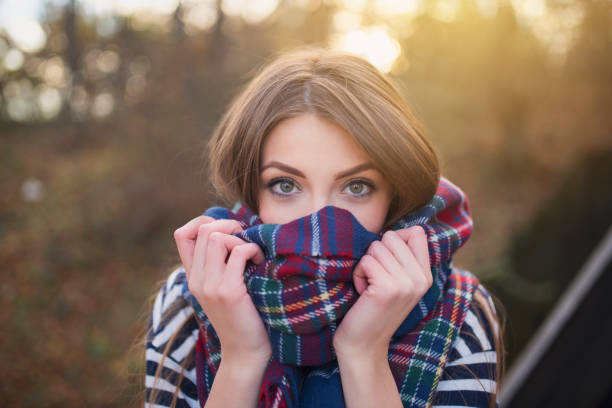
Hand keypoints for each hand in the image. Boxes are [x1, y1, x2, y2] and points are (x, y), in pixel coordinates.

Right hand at [173, 216, 270, 364]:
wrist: (245, 352)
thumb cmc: (242, 316)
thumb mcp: (222, 287)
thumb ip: (219, 263)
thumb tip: (233, 229)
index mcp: (193, 276)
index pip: (182, 234)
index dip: (203, 222)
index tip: (227, 230)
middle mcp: (196, 279)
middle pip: (204, 230)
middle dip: (229, 226)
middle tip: (246, 240)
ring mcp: (210, 285)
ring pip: (217, 236)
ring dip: (241, 238)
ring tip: (253, 254)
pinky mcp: (228, 291)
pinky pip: (239, 251)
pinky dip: (253, 250)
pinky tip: (260, 262)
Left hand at [333, 226, 432, 357]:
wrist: (364, 345)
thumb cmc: (374, 308)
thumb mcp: (398, 281)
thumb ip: (403, 257)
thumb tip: (403, 228)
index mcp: (426, 275)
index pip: (416, 232)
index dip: (394, 241)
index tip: (387, 264)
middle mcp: (421, 278)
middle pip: (391, 236)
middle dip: (375, 254)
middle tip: (375, 279)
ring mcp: (406, 283)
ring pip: (376, 247)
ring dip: (365, 266)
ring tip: (369, 287)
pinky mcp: (387, 288)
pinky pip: (365, 261)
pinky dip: (358, 274)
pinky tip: (363, 293)